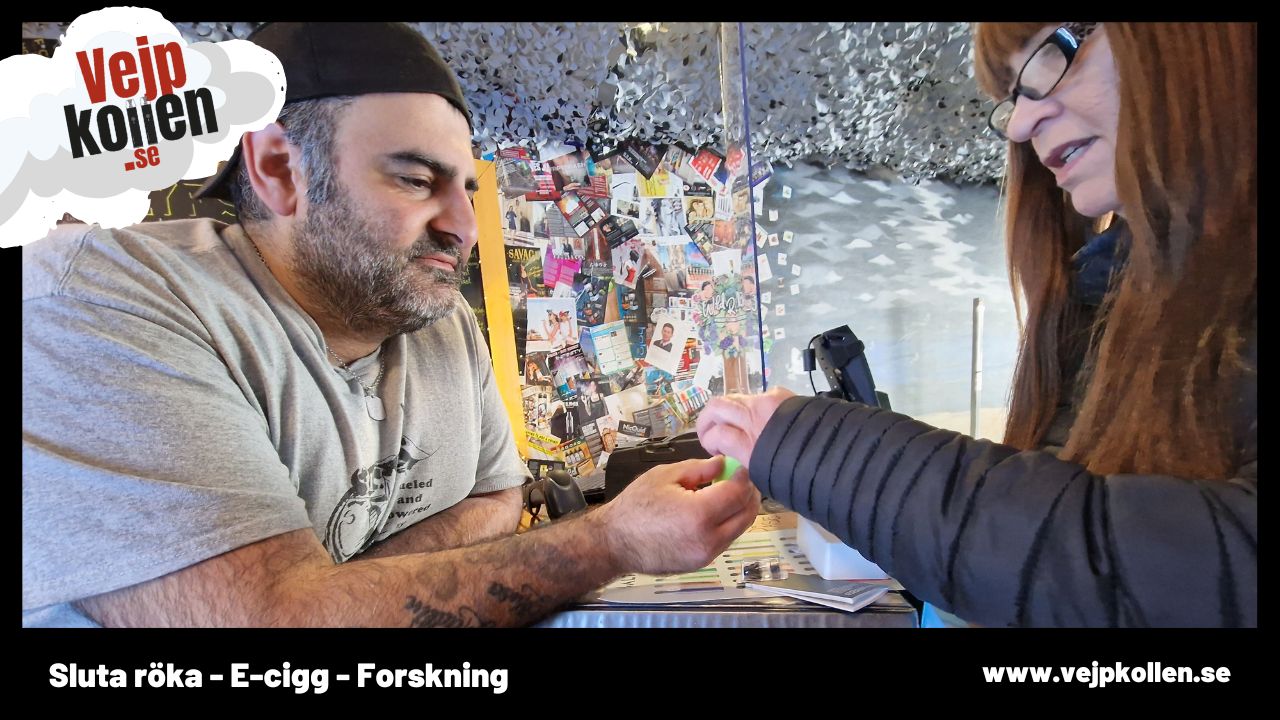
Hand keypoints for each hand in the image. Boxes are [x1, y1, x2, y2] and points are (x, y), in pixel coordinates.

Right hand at [597, 457, 759, 574]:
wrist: (615, 542)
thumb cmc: (634, 507)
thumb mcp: (664, 476)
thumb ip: (698, 469)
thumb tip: (722, 463)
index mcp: (699, 514)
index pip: (737, 493)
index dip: (744, 477)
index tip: (742, 467)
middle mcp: (707, 539)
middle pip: (746, 515)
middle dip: (749, 494)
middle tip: (743, 480)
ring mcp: (706, 555)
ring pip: (739, 529)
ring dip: (740, 510)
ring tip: (728, 493)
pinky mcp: (701, 564)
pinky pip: (725, 540)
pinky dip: (728, 524)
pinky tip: (715, 511)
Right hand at [696, 387, 795, 468]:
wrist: (838, 454)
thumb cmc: (802, 475)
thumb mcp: (766, 475)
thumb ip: (746, 460)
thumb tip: (736, 454)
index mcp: (750, 444)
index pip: (716, 435)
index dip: (709, 442)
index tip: (714, 450)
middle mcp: (754, 417)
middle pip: (717, 407)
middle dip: (707, 420)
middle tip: (709, 432)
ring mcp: (769, 402)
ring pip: (736, 398)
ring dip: (728, 411)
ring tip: (732, 423)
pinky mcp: (783, 394)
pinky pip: (759, 395)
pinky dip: (752, 406)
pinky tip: (759, 418)